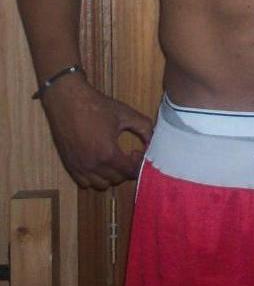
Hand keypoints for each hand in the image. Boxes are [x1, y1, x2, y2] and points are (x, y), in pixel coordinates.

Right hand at [42, 74, 153, 189]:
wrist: (67, 100)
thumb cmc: (97, 106)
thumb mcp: (126, 113)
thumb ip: (144, 128)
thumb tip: (153, 141)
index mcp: (108, 153)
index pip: (130, 172)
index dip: (138, 164)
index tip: (137, 152)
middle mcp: (93, 165)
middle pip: (117, 180)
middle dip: (126, 169)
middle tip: (128, 154)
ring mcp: (79, 167)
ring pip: (101, 185)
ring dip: (111, 175)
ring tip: (114, 159)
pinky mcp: (69, 165)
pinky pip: (85, 183)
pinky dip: (95, 177)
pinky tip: (99, 161)